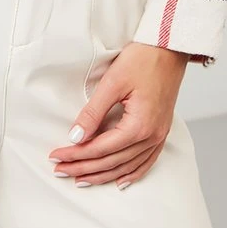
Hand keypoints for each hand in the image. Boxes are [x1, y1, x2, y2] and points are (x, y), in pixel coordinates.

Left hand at [47, 42, 188, 188]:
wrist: (169, 47)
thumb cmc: (143, 59)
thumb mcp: (113, 82)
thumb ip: (93, 112)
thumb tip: (75, 137)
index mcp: (139, 126)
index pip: (100, 149)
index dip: (76, 155)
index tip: (56, 157)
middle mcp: (151, 137)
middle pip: (112, 162)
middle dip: (84, 168)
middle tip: (60, 170)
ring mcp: (158, 136)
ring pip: (127, 166)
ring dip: (103, 175)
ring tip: (81, 179)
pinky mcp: (161, 131)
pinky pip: (146, 162)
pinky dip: (131, 173)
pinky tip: (120, 180)